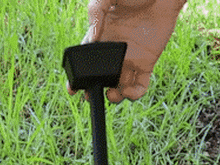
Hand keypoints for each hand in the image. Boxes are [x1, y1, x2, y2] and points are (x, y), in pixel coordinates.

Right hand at [69, 0, 186, 102]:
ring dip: (114, 96)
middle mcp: (114, 50)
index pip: (86, 60)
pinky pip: (140, 85)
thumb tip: (91, 38)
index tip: (72, 89)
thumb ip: (96, 14)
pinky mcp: (147, 63)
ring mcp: (131, 58)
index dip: (77, 76)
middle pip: (101, 77)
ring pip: (119, 85)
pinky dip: (135, 94)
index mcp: (101, 36)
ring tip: (112, 95)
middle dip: (94, 91)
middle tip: (90, 95)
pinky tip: (128, 92)